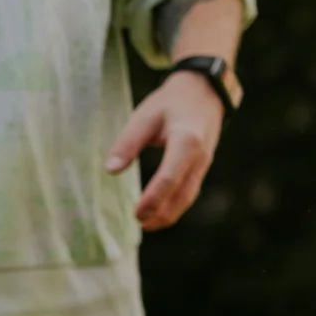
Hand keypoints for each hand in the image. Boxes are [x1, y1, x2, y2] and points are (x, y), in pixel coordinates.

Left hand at [108, 70, 226, 231]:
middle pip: (182, 194)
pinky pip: (190, 191)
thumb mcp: (145, 115)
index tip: (136, 214)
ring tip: (146, 225)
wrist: (204, 90)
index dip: (153, 199)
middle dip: (161, 213)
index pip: (169, 177)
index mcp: (186, 141)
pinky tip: (159, 213)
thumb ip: (128, 142)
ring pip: (188, 196)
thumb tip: (111, 170)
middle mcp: (200, 156)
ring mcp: (205, 163)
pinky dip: (175, 205)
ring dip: (169, 214)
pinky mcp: (202, 166)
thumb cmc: (171, 102)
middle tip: (138, 223)